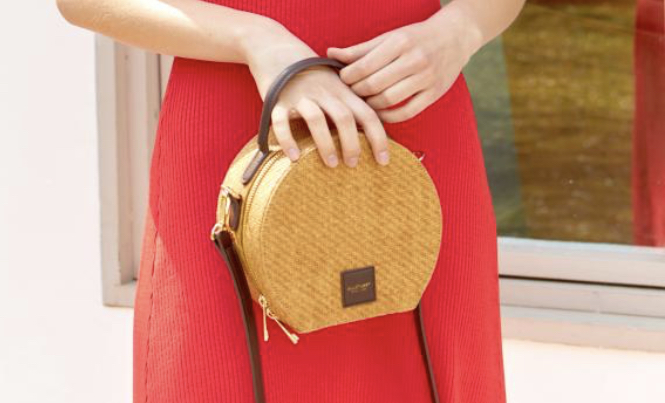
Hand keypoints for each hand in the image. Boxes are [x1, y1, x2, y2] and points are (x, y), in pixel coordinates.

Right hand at [241, 21, 389, 167]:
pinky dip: (287, 140)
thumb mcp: (337, 86)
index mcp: (343, 91)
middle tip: (353, 164)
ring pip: (316, 119)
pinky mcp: (277, 101)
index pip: (368, 115)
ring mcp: (300, 96)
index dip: (378, 138)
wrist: (278, 51)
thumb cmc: (314, 77)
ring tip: (332, 164)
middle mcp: (324, 93)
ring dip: (326, 144)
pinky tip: (294, 157)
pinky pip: (281, 122)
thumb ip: (353, 107)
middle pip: (344, 118)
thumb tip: (374, 139)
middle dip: (352, 144)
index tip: (383, 161)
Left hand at [326, 8, 482, 122]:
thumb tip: (330, 54)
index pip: (364, 65)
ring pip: (389, 100)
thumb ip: (360, 50)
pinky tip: (379, 113)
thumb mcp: (389, 38)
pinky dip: (389, 117)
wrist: (454, 37)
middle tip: (350, 94)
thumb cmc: (415, 38)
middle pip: (374, 84)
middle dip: (357, 92)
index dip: (348, 77)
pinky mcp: (434, 94)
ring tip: (363, 103)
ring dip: (370, 105)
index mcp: (400, 42)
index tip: (343, 79)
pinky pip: (407, 112)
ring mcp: (426, 78)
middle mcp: (414, 59)